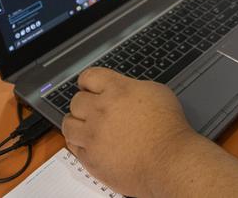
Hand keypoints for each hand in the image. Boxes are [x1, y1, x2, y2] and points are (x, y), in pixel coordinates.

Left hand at [62, 67, 205, 195]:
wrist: (168, 161)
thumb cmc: (169, 129)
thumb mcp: (156, 92)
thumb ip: (132, 88)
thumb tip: (122, 91)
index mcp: (117, 90)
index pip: (89, 76)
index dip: (88, 82)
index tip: (88, 86)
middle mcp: (101, 110)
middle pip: (76, 101)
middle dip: (84, 104)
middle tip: (91, 109)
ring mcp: (93, 135)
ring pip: (69, 124)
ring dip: (76, 123)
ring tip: (84, 127)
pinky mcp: (90, 158)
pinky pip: (73, 147)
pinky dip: (79, 144)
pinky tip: (89, 144)